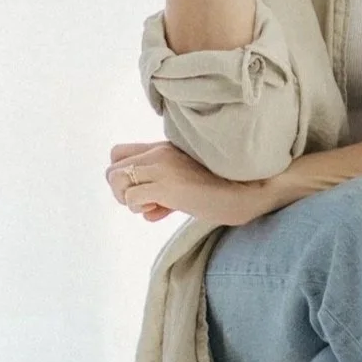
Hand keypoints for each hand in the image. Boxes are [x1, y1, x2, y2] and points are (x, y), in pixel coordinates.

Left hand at [105, 140, 269, 226]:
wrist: (249, 190)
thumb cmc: (224, 190)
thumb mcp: (188, 185)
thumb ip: (164, 194)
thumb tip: (147, 213)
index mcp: (164, 148)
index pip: (119, 153)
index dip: (124, 176)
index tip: (143, 192)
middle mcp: (159, 153)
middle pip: (111, 168)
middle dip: (121, 191)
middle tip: (144, 203)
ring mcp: (162, 167)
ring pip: (116, 181)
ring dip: (129, 200)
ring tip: (153, 207)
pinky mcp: (167, 185)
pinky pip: (131, 198)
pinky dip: (140, 208)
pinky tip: (161, 211)